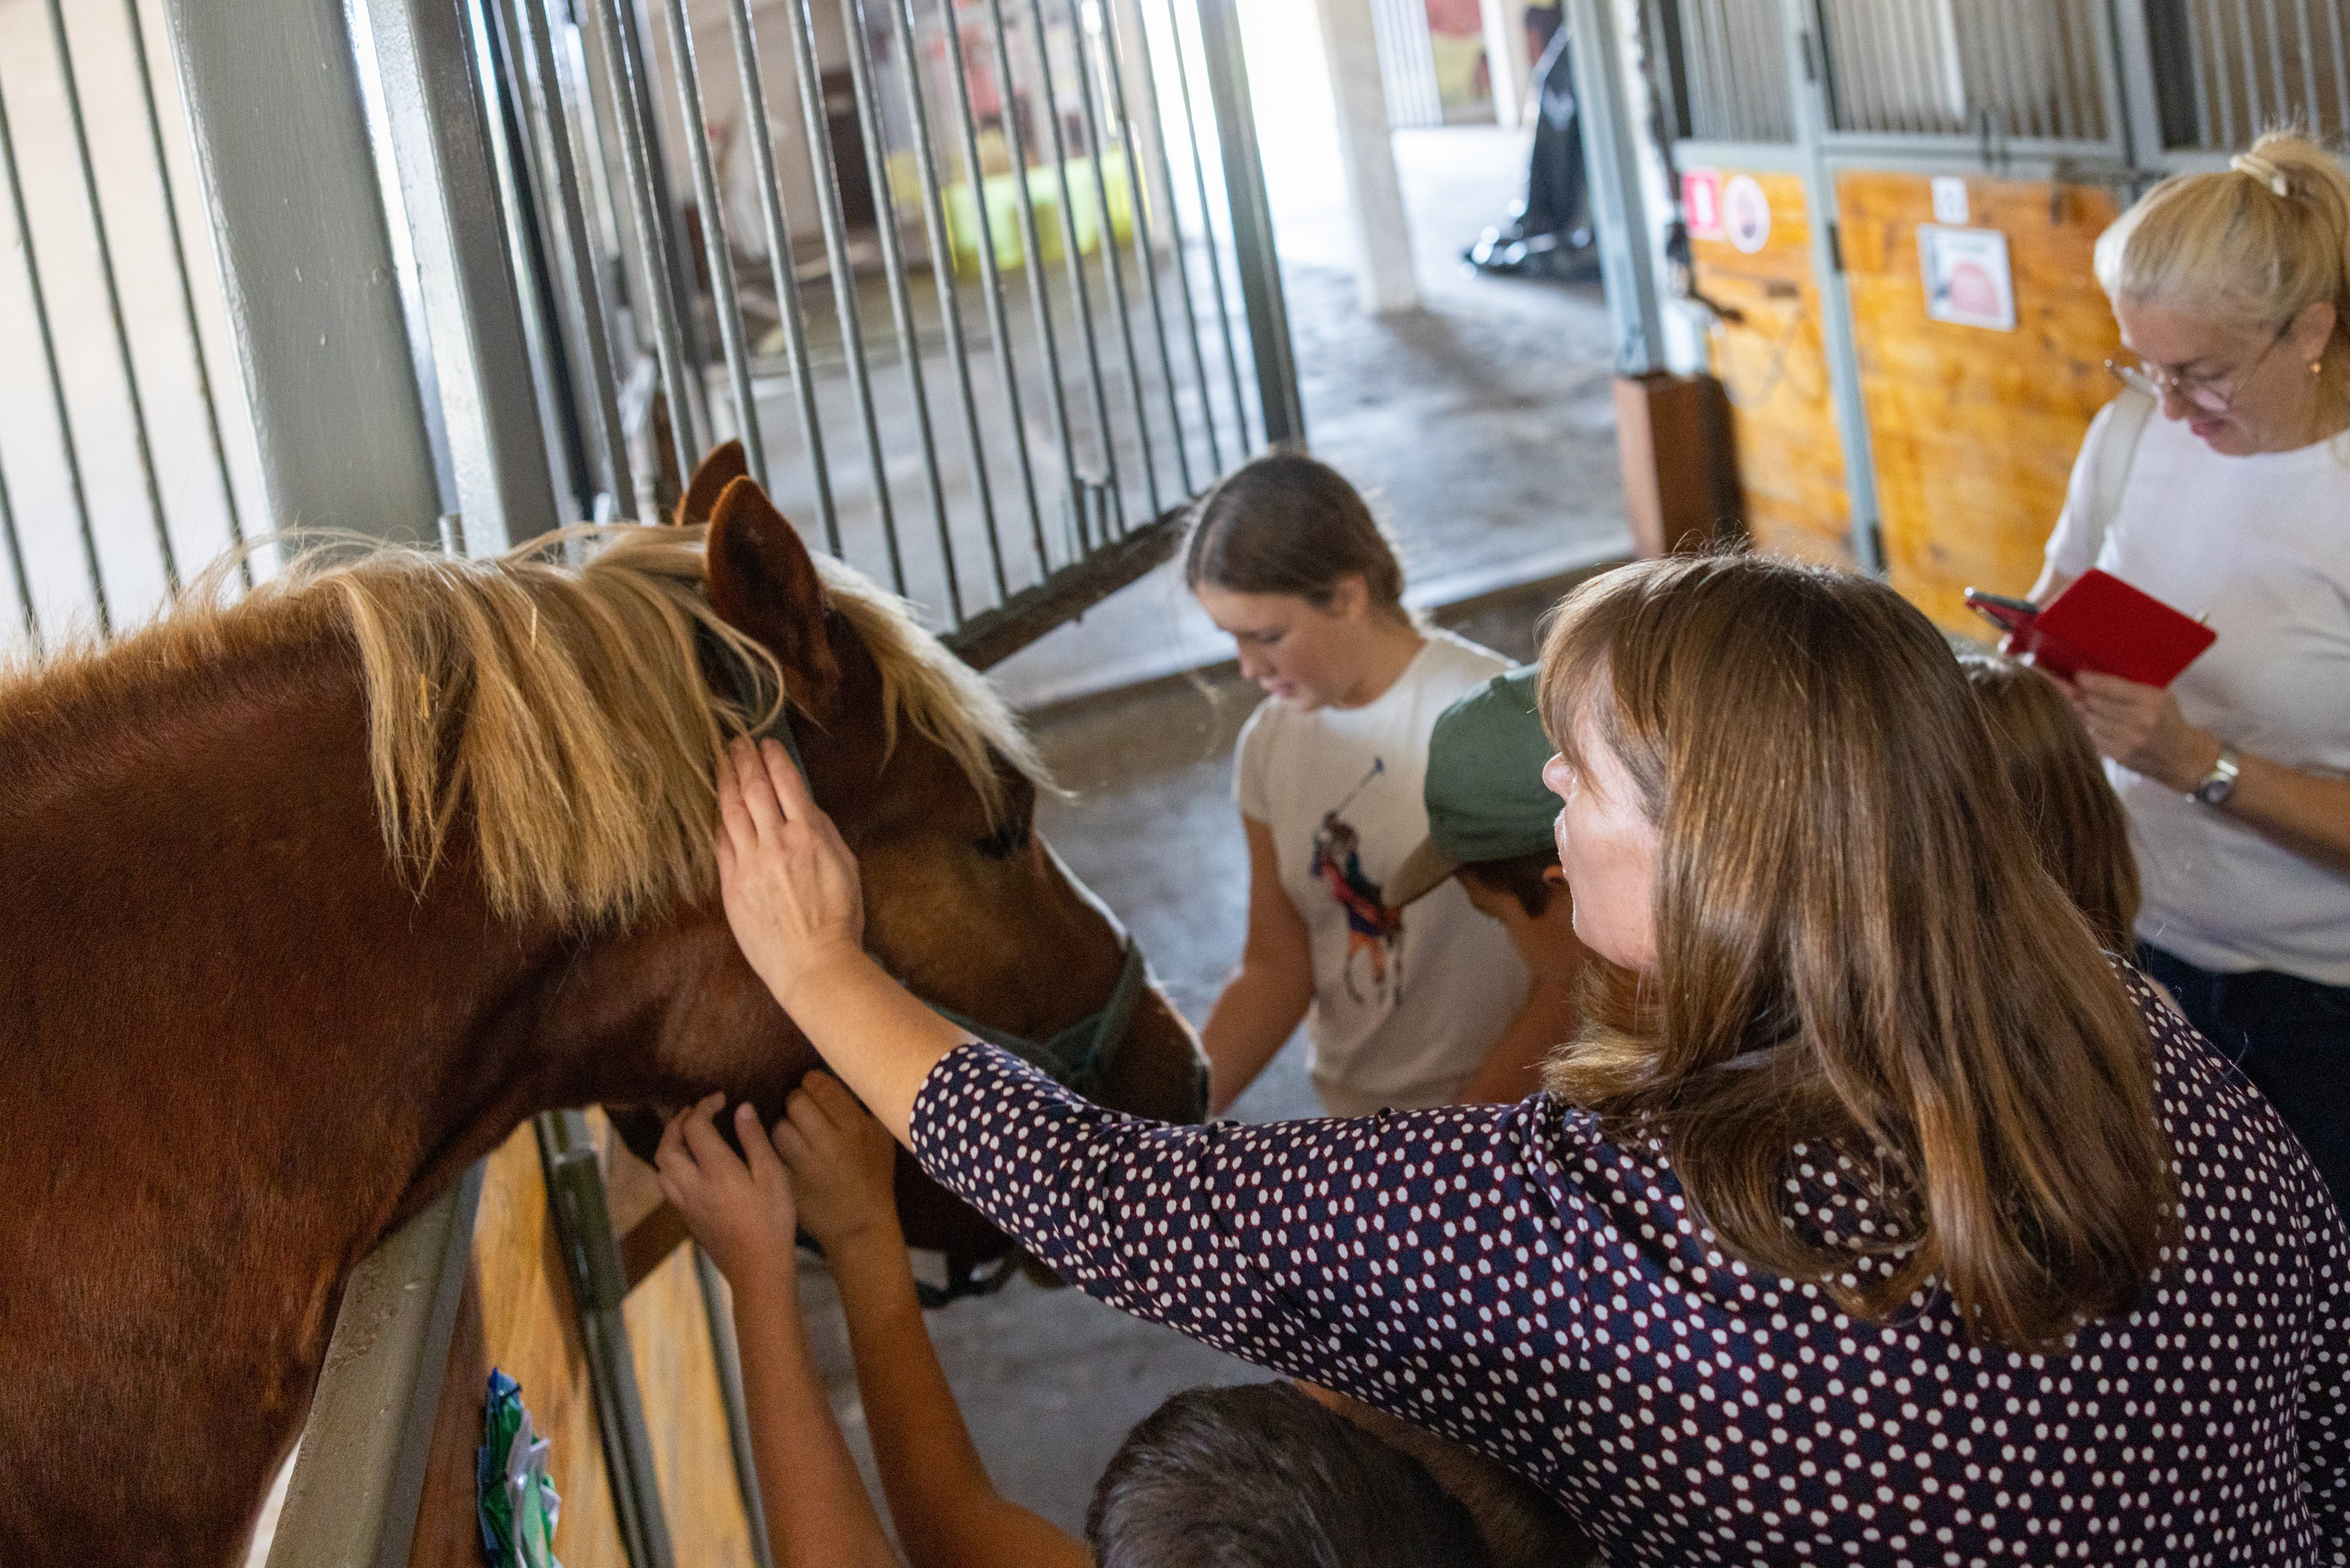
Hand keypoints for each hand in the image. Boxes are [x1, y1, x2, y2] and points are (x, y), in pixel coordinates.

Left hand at [655, 1094, 797, 1294]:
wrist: (757, 1269)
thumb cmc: (772, 1221)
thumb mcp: (773, 1176)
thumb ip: (754, 1140)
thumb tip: (741, 1109)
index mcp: (715, 1170)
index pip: (695, 1127)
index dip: (703, 1106)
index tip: (720, 1099)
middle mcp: (692, 1185)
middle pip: (667, 1146)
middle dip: (677, 1123)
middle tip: (695, 1112)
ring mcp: (686, 1204)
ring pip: (661, 1167)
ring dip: (669, 1144)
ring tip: (687, 1135)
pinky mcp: (687, 1218)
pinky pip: (668, 1184)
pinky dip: (673, 1165)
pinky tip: (691, 1166)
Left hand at [716, 738, 866, 1013]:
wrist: (813, 962)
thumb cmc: (839, 919)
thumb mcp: (846, 865)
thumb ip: (824, 832)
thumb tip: (805, 809)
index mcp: (809, 834)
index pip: (787, 782)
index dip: (774, 757)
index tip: (767, 742)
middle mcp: (776, 842)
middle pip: (754, 789)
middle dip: (744, 760)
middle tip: (737, 740)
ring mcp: (749, 862)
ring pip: (731, 810)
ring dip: (725, 781)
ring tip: (721, 761)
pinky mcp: (731, 883)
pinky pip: (721, 842)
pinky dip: (719, 818)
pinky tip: (717, 806)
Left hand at [771, 1071, 901, 1252]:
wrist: (860, 1225)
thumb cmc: (874, 1176)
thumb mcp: (882, 1137)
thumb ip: (865, 1104)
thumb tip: (845, 1071)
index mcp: (856, 1129)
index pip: (821, 1086)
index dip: (813, 1082)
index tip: (815, 1088)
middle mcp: (830, 1145)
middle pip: (796, 1102)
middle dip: (797, 1101)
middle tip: (803, 1110)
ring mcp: (805, 1166)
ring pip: (779, 1126)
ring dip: (784, 1125)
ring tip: (795, 1132)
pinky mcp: (787, 1183)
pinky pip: (770, 1153)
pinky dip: (774, 1149)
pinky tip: (785, 1153)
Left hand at [2068, 672, 2220, 790]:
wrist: (2182, 757)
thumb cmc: (2168, 720)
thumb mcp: (2160, 696)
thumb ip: (2132, 686)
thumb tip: (2094, 676)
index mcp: (2151, 700)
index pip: (2110, 687)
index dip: (2089, 681)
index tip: (2077, 675)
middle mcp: (2139, 720)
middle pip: (2094, 703)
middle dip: (2079, 695)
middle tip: (2067, 687)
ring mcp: (2127, 740)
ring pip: (2090, 720)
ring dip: (2079, 711)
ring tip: (2072, 703)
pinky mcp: (2118, 756)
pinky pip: (2092, 737)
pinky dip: (2086, 728)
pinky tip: (2084, 721)